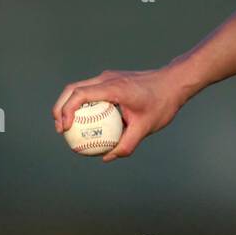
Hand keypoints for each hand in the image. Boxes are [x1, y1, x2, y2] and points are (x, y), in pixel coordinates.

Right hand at [52, 66, 189, 161]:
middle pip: (72, 89)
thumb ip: (127, 144)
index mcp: (114, 88)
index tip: (65, 129)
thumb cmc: (162, 103)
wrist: (175, 82)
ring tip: (68, 128)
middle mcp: (107, 79)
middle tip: (61, 130)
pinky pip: (91, 91)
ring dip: (69, 105)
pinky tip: (87, 124)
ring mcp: (108, 77)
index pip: (81, 94)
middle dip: (60, 108)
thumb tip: (107, 157)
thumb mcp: (146, 127)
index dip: (66, 110)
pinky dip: (82, 104)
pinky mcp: (111, 80)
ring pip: (79, 88)